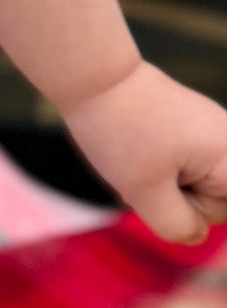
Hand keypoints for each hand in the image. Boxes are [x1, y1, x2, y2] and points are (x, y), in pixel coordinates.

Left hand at [61, 60, 226, 243]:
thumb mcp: (147, 193)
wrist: (93, 73)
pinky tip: (137, 148)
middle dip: (176, 199)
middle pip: (213, 204)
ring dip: (162, 184)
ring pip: (192, 186)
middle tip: (146, 170)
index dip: (198, 211)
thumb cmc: (121, 131)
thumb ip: (180, 226)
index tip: (172, 184)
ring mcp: (209, 131)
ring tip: (139, 156)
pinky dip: (157, 167)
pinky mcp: (189, 125)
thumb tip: (197, 234)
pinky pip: (181, 167)